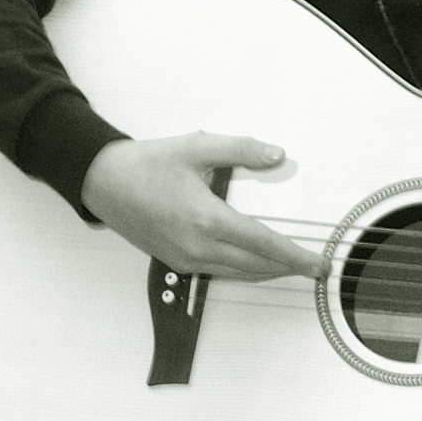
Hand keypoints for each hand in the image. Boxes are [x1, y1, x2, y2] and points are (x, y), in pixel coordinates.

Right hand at [80, 132, 322, 281]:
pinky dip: (243, 270)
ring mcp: (185, 259)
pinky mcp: (176, 262)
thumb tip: (277, 155)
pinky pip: (219, 272)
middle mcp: (197, 246)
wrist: (103, 183)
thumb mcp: (198, 146)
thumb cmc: (146, 164)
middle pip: (256, 266)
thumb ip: (242, 150)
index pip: (264, 244)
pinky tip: (255, 263)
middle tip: (314, 267)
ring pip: (238, 274)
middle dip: (288, 268)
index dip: (295, 256)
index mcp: (206, 219)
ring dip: (267, 271)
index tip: (318, 263)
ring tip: (291, 266)